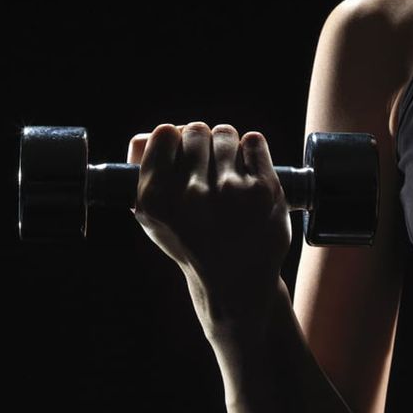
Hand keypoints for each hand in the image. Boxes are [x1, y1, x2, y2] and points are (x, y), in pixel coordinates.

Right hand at [127, 122, 291, 326]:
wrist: (235, 282)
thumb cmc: (192, 242)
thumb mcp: (153, 219)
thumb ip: (148, 173)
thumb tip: (164, 133)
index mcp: (157, 200)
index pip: (164, 133)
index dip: (174, 139)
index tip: (181, 152)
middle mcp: (191, 195)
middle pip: (195, 130)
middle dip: (201, 142)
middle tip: (208, 165)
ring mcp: (230, 191)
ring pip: (225, 133)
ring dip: (226, 145)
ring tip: (228, 169)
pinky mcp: (264, 190)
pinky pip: (254, 140)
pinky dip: (252, 150)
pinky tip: (248, 170)